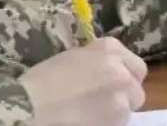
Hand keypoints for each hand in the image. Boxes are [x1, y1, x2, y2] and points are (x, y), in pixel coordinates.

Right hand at [21, 37, 146, 125]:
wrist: (30, 105)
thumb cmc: (43, 79)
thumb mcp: (75, 57)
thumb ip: (99, 60)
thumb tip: (111, 70)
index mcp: (110, 48)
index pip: (136, 66)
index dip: (126, 77)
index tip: (114, 85)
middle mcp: (121, 70)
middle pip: (136, 89)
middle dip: (124, 96)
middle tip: (104, 103)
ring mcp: (122, 96)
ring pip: (129, 109)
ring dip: (116, 112)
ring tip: (92, 113)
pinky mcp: (117, 119)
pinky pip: (119, 123)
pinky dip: (108, 123)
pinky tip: (89, 121)